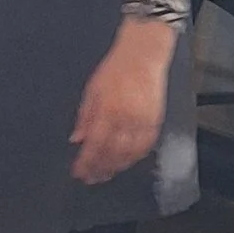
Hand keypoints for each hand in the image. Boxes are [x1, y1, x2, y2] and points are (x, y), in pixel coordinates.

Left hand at [70, 17, 174, 184]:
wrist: (144, 54)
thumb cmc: (117, 68)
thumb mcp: (92, 90)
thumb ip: (85, 117)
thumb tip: (77, 139)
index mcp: (108, 109)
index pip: (95, 144)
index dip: (86, 162)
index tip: (79, 172)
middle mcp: (127, 118)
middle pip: (112, 153)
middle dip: (100, 169)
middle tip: (91, 178)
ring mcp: (143, 121)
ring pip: (130, 154)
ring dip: (116, 167)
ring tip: (106, 174)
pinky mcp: (156, 120)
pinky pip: (146, 146)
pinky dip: (135, 157)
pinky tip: (126, 162)